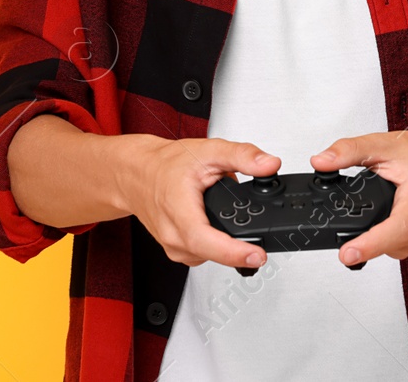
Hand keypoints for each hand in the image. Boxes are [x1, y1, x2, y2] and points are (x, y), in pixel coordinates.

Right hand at [120, 136, 280, 268]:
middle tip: (258, 235)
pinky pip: (203, 254)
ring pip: (210, 256)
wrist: (138, 173)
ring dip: (226, 242)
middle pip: (213, 253)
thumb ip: (242, 156)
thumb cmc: (166, 163)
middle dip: (239, 244)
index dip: (233, 252)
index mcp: (178, 210)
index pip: (205, 241)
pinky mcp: (176, 251)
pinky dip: (215, 242)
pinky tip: (214, 224)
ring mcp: (173, 247)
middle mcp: (173, 235)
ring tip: (226, 216)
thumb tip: (270, 164)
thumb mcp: (208, 150)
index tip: (257, 256)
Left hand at [310, 125, 407, 267]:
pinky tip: (378, 220)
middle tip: (342, 224)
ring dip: (369, 236)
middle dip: (361, 238)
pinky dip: (378, 237)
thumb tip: (321, 161)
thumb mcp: (384, 144)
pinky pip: (390, 249)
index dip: (370, 244)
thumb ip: (350, 151)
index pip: (396, 229)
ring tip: (368, 212)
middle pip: (386, 245)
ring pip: (386, 250)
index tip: (347, 254)